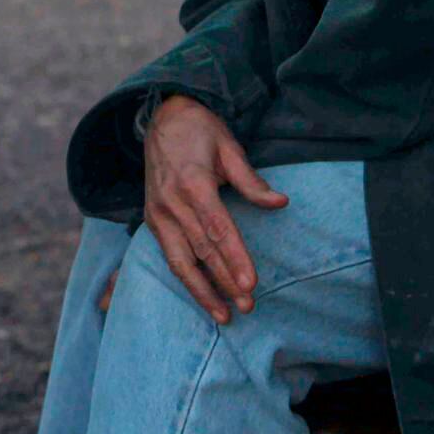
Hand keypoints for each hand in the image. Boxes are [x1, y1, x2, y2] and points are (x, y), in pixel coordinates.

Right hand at [142, 95, 287, 323]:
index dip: (235, 258)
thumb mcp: (228, 146)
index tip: (251, 284)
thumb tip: (280, 202)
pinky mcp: (152, 219)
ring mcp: (158, 213)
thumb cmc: (200, 130)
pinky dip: (186, 278)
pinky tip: (202, 295)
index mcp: (193, 183)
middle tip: (247, 307)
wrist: (162, 117)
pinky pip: (170, 255)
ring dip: (202, 291)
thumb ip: (251, 180)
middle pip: (201, 251)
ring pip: (179, 261)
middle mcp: (171, 202)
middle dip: (225, 282)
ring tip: (223, 316)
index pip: (218, 229)